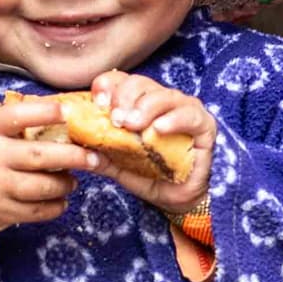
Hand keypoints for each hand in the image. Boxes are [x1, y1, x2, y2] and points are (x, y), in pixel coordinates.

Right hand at [0, 96, 90, 254]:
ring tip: (72, 180)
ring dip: (66, 184)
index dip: (44, 113)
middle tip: (94, 158)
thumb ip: (11, 126)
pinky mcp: (1, 213)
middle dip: (74, 157)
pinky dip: (56, 206)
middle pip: (41, 156)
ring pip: (44, 187)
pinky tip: (59, 199)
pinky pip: (39, 211)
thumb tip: (60, 117)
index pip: (17, 117)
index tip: (68, 113)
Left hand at [81, 69, 214, 215]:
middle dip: (124, 98)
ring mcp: (184, 110)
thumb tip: (78, 149)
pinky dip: (173, 119)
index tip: (98, 101)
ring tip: (133, 125)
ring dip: (145, 107)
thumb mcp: (119, 167)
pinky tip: (159, 129)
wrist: (177, 200)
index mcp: (138, 103)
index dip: (108, 86)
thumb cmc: (150, 177)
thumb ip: (101, 156)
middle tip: (116, 120)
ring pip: (164, 95)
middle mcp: (161, 101)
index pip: (121, 81)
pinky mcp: (204, 125)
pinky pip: (189, 114)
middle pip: (140, 83)